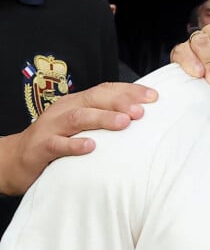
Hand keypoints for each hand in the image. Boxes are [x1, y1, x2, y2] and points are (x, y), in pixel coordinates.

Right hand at [0, 82, 157, 195]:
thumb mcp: (81, 125)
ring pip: (78, 118)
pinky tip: (91, 147)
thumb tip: (141, 117)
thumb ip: (104, 118)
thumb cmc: (57, 141)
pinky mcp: (41, 147)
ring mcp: (51, 127)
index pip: (106, 90)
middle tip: (141, 111)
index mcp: (78, 102)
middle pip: (94, 99)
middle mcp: (65, 110)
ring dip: (103, 119)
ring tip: (124, 123)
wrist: (14, 159)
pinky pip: (58, 145)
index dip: (129, 91)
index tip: (154, 97)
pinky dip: (74, 145)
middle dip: (120, 102)